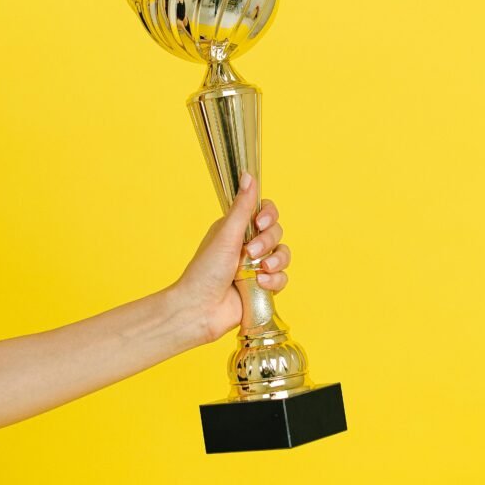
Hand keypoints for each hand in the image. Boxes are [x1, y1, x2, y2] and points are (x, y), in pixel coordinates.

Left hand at [172, 172, 291, 344]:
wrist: (201, 310)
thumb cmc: (205, 271)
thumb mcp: (226, 235)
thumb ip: (242, 207)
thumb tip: (248, 175)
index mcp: (236, 229)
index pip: (264, 212)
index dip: (269, 215)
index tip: (261, 222)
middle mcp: (247, 245)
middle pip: (276, 233)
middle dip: (267, 242)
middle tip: (249, 254)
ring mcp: (256, 267)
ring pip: (283, 255)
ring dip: (276, 262)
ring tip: (259, 271)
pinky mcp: (263, 287)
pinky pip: (283, 278)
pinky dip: (274, 281)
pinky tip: (260, 285)